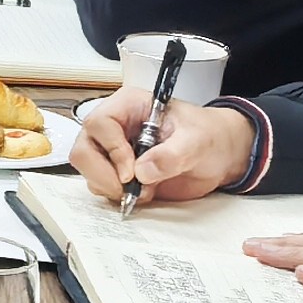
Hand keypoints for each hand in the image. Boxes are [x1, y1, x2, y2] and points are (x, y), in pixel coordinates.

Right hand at [71, 87, 255, 207]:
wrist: (219, 156)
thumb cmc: (209, 136)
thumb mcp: (197, 141)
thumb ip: (171, 155)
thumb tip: (142, 171)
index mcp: (129, 106)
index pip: (99, 124)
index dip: (111, 150)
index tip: (131, 172)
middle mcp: (114, 126)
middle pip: (83, 149)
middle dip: (102, 174)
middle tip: (128, 190)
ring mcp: (113, 150)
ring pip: (88, 171)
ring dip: (111, 188)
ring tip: (144, 191)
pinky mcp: (117, 172)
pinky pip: (100, 186)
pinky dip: (117, 196)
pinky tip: (143, 193)